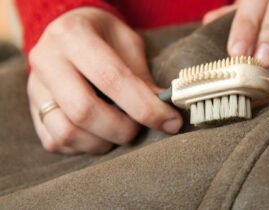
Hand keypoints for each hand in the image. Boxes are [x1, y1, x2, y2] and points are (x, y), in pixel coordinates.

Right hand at [28, 8, 181, 153]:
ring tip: (119, 131)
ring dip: (102, 142)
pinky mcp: (32, 110)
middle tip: (139, 128)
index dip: (145, 106)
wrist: (70, 32)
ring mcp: (35, 88)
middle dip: (122, 129)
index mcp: (73, 35)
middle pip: (84, 110)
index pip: (112, 78)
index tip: (170, 121)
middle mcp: (47, 61)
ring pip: (67, 132)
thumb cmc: (104, 36)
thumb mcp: (128, 43)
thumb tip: (164, 114)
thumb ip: (142, 77)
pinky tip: (99, 133)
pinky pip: (56, 141)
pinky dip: (84, 146)